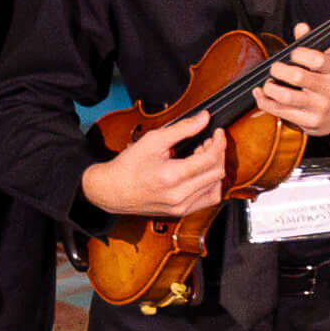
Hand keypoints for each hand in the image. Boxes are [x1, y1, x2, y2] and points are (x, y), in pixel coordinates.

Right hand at [82, 119, 227, 221]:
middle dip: (218, 153)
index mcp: (172, 177)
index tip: (217, 132)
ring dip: (215, 169)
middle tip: (208, 142)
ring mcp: (180, 207)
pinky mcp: (180, 212)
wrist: (111, 190)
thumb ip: (183, 128)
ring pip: (215, 188)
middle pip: (216, 173)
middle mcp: (179, 196)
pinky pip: (207, 200)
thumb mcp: (153, 140)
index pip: (210, 159)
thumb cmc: (128, 165)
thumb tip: (205, 118)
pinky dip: (210, 185)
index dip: (219, 142)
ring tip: (202, 157)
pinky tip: (201, 173)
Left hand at [265, 30, 329, 141]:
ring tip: (268, 83)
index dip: (299, 53)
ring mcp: (318, 107)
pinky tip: (262, 95)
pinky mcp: (309, 122)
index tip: (292, 53)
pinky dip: (266, 103)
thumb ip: (313, 44)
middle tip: (274, 68)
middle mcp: (328, 89)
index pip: (316, 59)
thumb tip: (300, 27)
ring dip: (270, 88)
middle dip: (279, 70)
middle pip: (297, 77)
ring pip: (286, 97)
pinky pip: (281, 112)